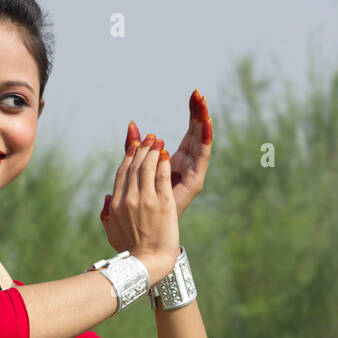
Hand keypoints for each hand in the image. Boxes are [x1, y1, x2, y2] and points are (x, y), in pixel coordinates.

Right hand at [99, 131, 179, 282]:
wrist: (146, 262)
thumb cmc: (130, 252)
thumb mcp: (112, 233)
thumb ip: (107, 214)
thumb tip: (106, 198)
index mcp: (117, 204)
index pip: (122, 174)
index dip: (129, 157)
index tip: (135, 147)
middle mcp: (129, 199)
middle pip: (134, 167)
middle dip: (142, 149)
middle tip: (150, 137)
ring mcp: (146, 200)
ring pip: (148, 168)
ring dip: (153, 151)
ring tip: (158, 141)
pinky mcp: (163, 203)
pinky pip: (162, 177)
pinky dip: (162, 163)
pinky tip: (165, 154)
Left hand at [100, 90, 212, 226]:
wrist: (149, 245)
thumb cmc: (141, 215)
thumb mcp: (134, 175)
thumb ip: (134, 150)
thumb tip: (132, 126)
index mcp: (176, 164)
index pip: (188, 133)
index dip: (192, 115)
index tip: (194, 94)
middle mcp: (187, 168)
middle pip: (196, 134)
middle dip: (198, 113)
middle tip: (199, 93)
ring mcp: (192, 175)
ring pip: (200, 142)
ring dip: (202, 121)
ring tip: (203, 102)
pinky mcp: (194, 182)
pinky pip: (201, 156)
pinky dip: (204, 138)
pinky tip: (206, 122)